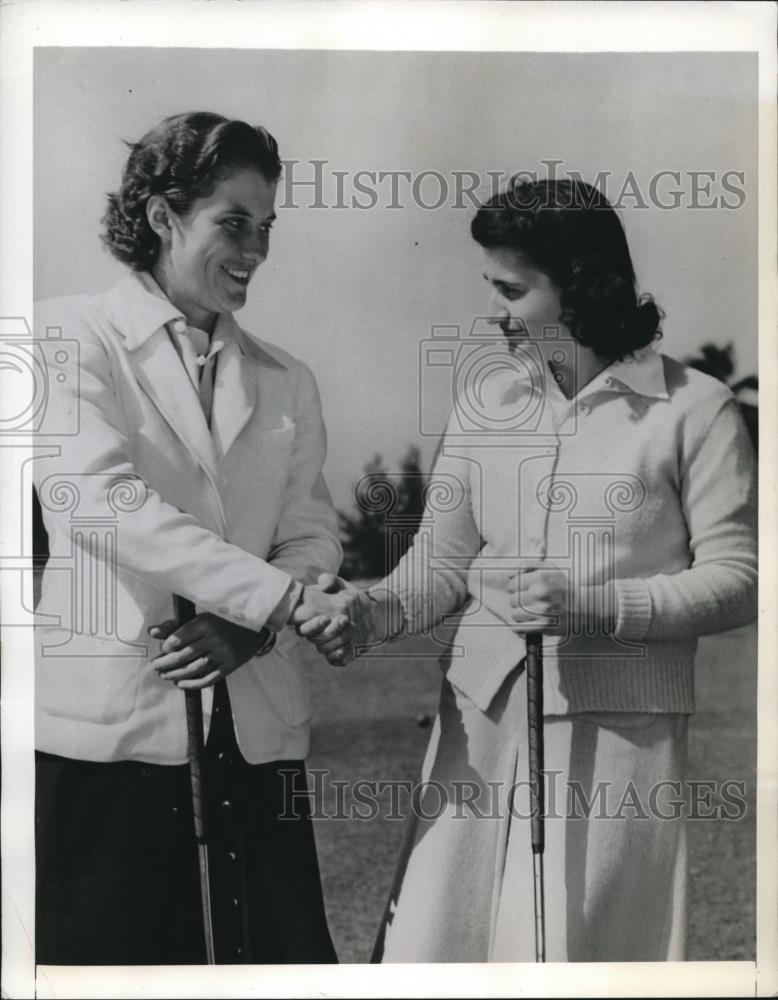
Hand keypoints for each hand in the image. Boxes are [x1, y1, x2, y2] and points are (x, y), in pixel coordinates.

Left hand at [149, 613, 270, 688]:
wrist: (254, 627)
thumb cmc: (224, 621)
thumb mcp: (202, 618)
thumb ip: (176, 625)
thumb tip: (152, 632)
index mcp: (207, 623)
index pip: (181, 637)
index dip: (168, 645)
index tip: (163, 649)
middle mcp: (215, 639)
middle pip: (185, 655)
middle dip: (166, 663)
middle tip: (156, 666)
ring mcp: (223, 654)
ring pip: (195, 668)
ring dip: (176, 674)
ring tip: (165, 675)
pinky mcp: (230, 665)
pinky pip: (209, 678)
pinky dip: (193, 684)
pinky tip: (181, 684)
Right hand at [290, 573, 364, 665]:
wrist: (373, 614)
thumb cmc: (352, 599)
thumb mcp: (342, 587)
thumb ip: (330, 581)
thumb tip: (322, 581)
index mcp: (313, 620)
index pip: (303, 629)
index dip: (312, 625)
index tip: (325, 617)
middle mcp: (318, 635)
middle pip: (315, 640)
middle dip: (330, 631)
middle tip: (345, 619)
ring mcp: (328, 645)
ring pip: (324, 649)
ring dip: (338, 639)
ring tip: (351, 627)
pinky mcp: (340, 654)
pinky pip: (335, 660)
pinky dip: (339, 655)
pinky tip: (348, 646)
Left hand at [507, 564, 569, 634]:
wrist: (583, 606)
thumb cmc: (563, 587)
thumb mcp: (550, 568)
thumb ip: (530, 565)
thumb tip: (512, 571)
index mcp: (539, 577)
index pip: (512, 585)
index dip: (516, 588)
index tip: (523, 590)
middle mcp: (539, 593)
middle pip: (512, 600)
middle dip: (518, 601)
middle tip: (528, 602)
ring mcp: (541, 610)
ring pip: (515, 614)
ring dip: (520, 614)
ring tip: (529, 611)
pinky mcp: (544, 625)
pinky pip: (520, 627)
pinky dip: (521, 626)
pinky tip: (527, 622)